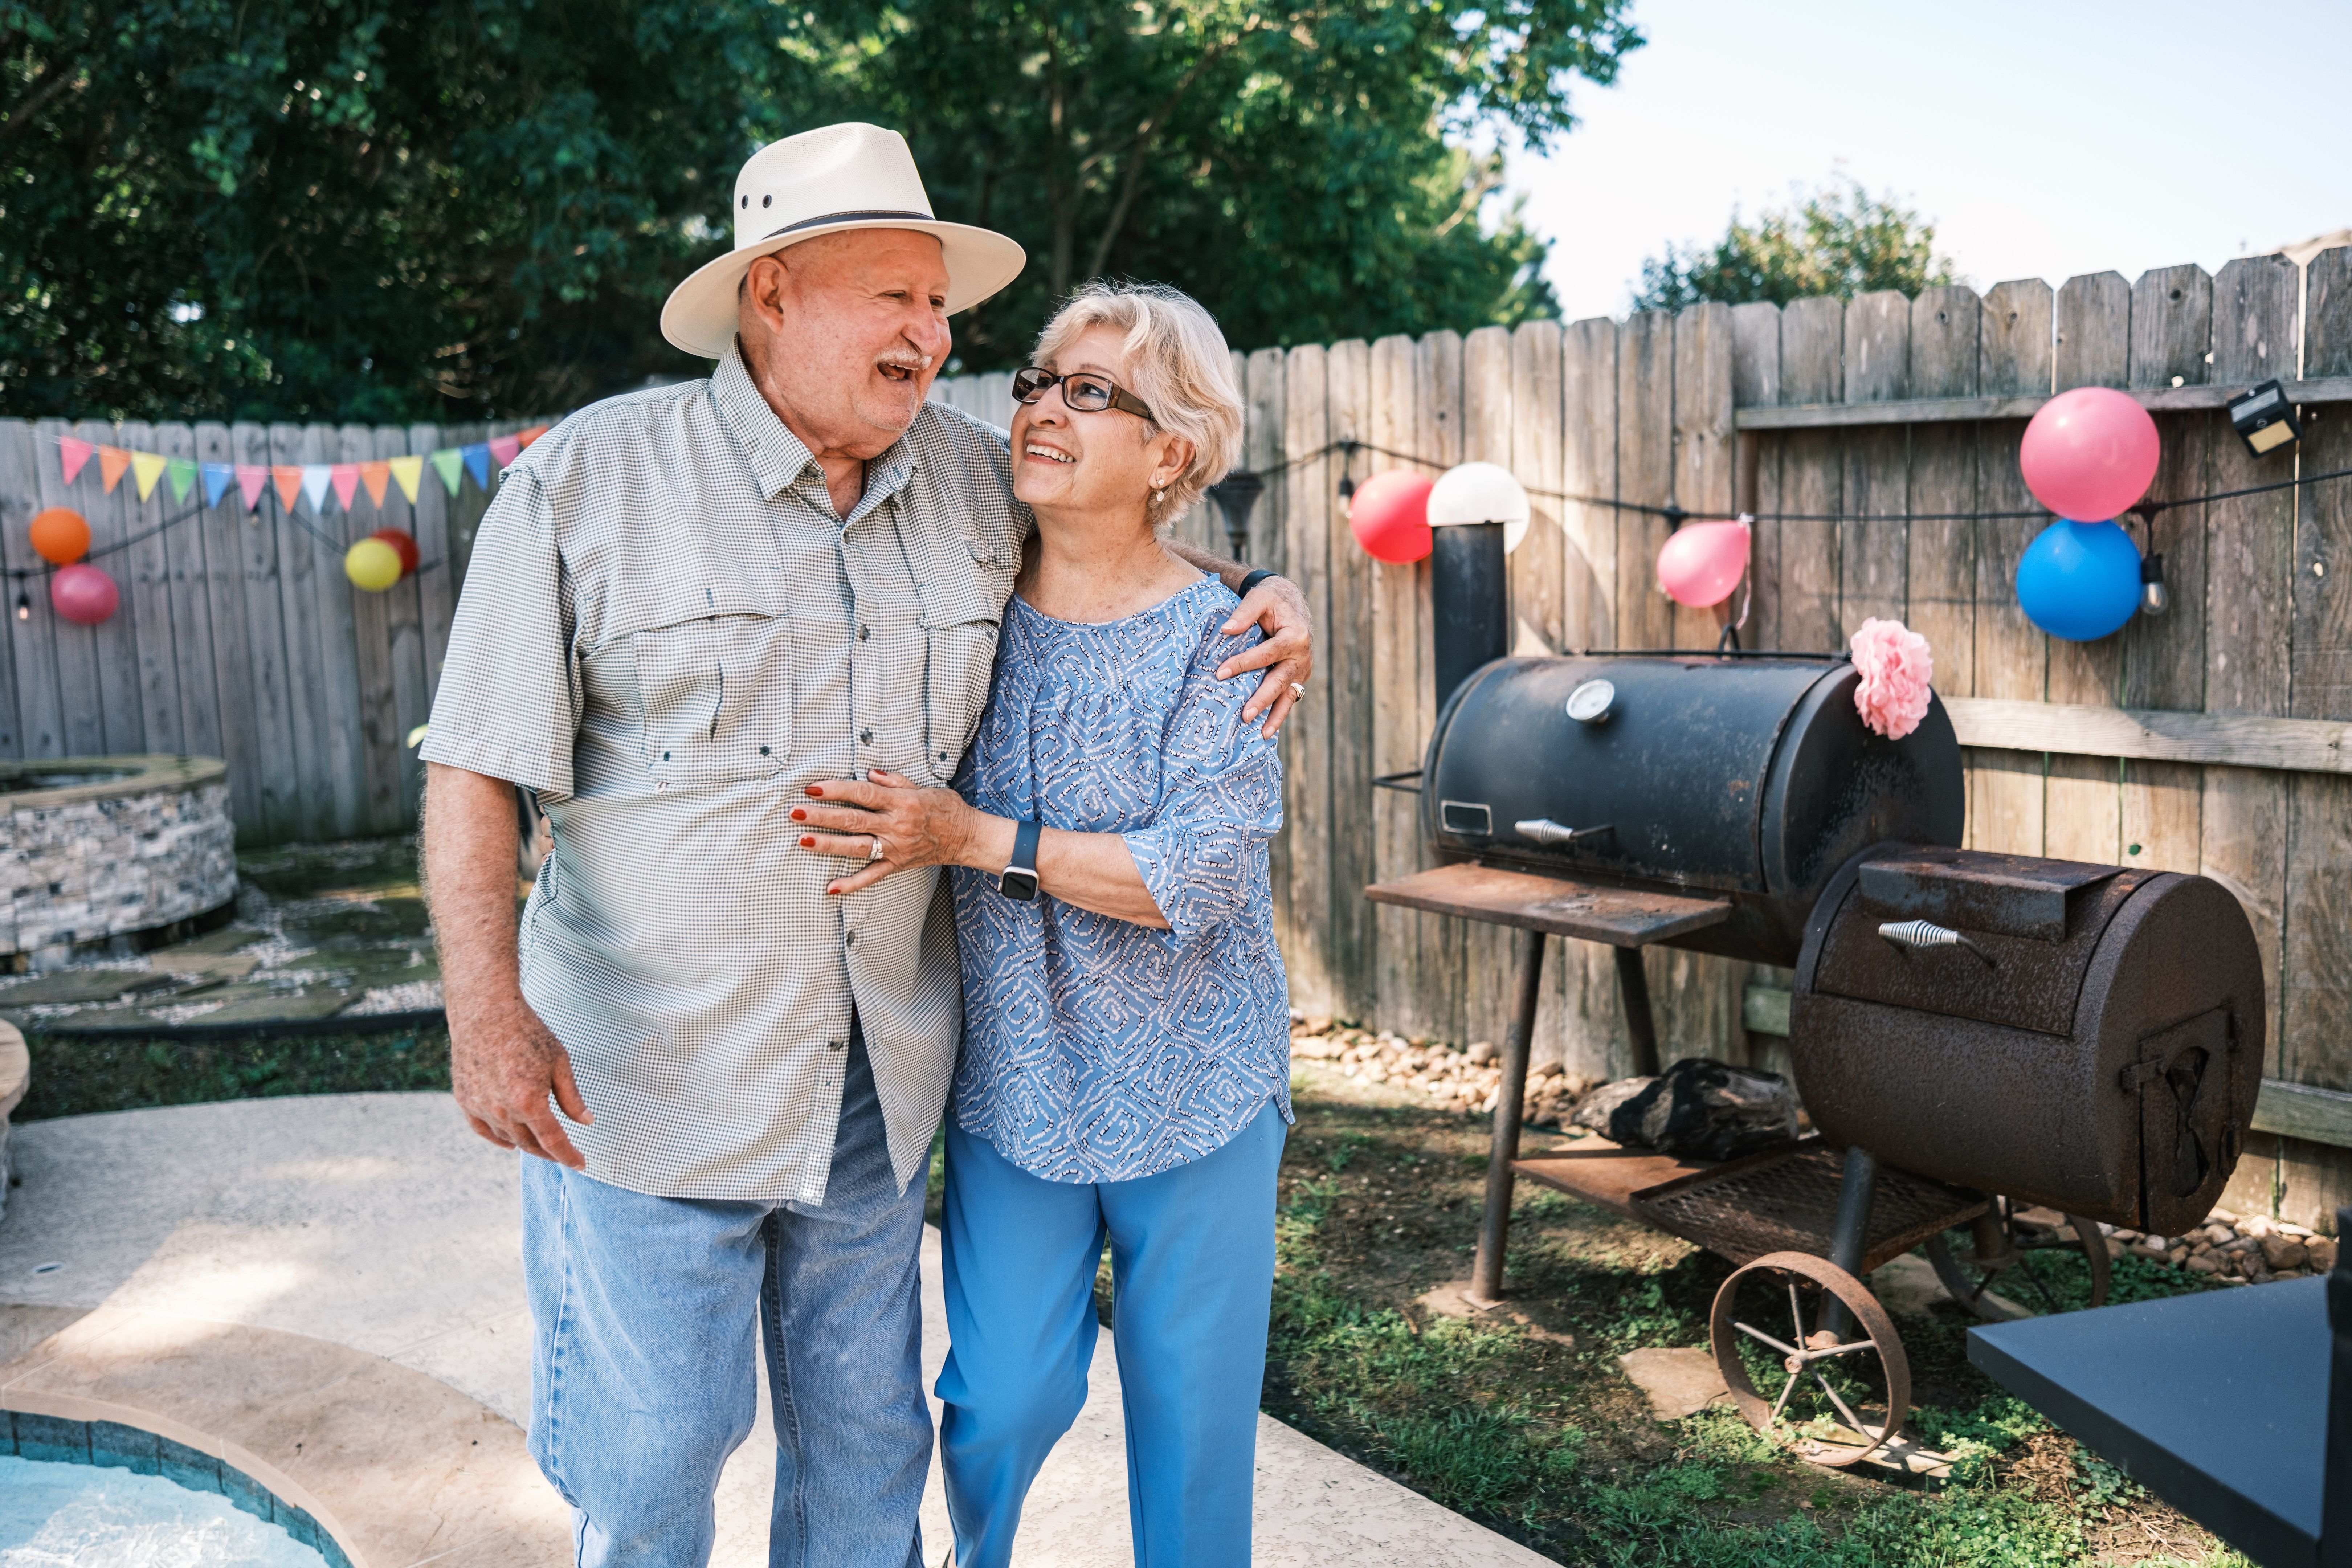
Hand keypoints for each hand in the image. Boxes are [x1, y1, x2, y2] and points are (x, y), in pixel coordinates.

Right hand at [450, 989, 591, 1168]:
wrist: (485, 1011)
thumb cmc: (526, 1031)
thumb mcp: (559, 1062)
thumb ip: (572, 1097)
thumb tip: (586, 1121)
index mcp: (529, 1101)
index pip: (553, 1141)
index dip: (568, 1156)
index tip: (580, 1164)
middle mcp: (502, 1109)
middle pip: (530, 1144)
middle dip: (549, 1153)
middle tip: (563, 1154)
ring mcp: (480, 1106)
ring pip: (507, 1139)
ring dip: (526, 1145)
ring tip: (540, 1145)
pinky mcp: (465, 1099)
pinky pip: (483, 1129)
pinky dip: (498, 1139)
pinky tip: (509, 1143)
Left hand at [794, 769, 980, 894]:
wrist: (967, 837)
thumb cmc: (946, 808)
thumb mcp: (923, 787)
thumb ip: (894, 781)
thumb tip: (868, 774)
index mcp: (901, 802)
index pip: (862, 793)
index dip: (836, 790)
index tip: (812, 788)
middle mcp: (895, 825)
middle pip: (852, 820)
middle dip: (821, 816)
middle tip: (795, 812)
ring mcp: (895, 848)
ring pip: (856, 847)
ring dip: (828, 844)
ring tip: (803, 840)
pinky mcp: (897, 865)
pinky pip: (872, 876)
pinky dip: (852, 883)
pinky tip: (831, 888)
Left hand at [1217, 575, 1312, 736]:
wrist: (1289, 603)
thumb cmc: (1271, 600)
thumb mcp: (1259, 598)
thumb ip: (1244, 613)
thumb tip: (1226, 630)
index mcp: (1295, 635)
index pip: (1267, 653)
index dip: (1244, 663)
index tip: (1220, 672)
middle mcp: (1302, 656)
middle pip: (1280, 680)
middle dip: (1262, 699)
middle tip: (1245, 715)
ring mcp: (1301, 670)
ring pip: (1288, 695)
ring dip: (1275, 716)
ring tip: (1261, 734)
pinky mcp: (1296, 678)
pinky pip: (1287, 698)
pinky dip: (1277, 713)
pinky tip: (1265, 729)